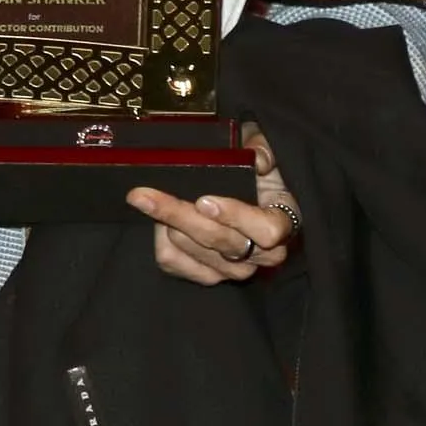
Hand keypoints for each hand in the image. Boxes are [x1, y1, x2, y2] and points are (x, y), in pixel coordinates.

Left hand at [130, 124, 296, 285]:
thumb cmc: (256, 174)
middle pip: (218, 240)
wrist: (245, 199)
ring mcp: (234, 269)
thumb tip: (258, 159)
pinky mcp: (207, 276)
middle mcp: (261, 254)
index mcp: (281, 222)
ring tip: (151, 199)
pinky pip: (174, 263)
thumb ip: (263, 149)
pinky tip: (157, 221)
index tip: (204, 200)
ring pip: (192, 250)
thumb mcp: (263, 151)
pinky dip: (159, 241)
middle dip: (178, 214)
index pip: (266, 231)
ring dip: (167, 224)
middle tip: (144, 195)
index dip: (235, 216)